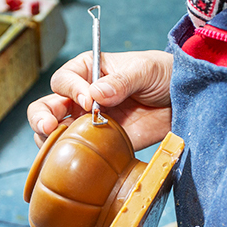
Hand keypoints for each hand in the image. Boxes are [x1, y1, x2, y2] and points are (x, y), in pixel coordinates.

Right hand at [27, 50, 173, 150]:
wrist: (184, 101)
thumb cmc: (164, 74)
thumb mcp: (144, 69)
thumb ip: (120, 81)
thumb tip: (96, 94)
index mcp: (87, 70)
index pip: (64, 80)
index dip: (72, 90)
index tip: (89, 100)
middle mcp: (81, 96)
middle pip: (47, 106)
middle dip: (41, 116)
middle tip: (48, 126)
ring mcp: (87, 122)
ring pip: (54, 132)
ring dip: (49, 139)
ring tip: (56, 143)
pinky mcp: (99, 144)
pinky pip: (77, 152)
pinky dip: (69, 156)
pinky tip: (74, 157)